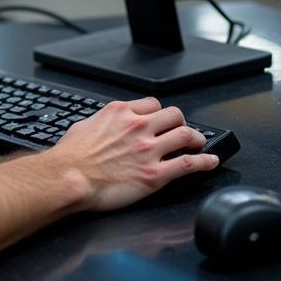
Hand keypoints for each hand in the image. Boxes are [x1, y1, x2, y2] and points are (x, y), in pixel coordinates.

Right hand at [52, 96, 218, 211]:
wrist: (69, 177)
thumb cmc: (71, 156)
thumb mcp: (84, 125)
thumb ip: (101, 122)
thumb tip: (102, 126)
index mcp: (120, 112)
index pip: (153, 103)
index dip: (160, 112)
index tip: (162, 120)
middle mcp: (137, 126)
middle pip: (174, 115)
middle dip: (180, 123)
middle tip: (183, 131)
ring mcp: (148, 150)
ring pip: (186, 135)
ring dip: (196, 139)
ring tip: (200, 144)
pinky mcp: (154, 174)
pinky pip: (188, 164)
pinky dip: (205, 162)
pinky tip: (211, 162)